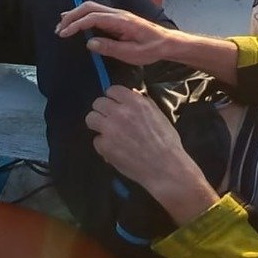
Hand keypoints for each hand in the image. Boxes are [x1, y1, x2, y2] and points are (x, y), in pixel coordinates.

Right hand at [57, 2, 177, 65]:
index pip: (93, 17)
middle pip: (89, 7)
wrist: (167, 42)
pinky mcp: (117, 18)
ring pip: (92, 7)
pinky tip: (77, 22)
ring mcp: (117, 14)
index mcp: (121, 20)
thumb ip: (111, 47)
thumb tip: (90, 43)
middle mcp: (118, 13)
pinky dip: (83, 16)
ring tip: (62, 26)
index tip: (64, 34)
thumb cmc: (152, 48)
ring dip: (76, 15)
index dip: (76, 24)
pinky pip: (96, 12)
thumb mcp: (132, 53)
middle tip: (59, 30)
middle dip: (71, 16)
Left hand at [85, 86, 217, 223]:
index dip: (113, 98)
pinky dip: (104, 145)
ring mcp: (110, 129)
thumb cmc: (166, 142)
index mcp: (135, 102)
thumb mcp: (158, 115)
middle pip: (98, 103)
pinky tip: (115, 150)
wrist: (165, 167)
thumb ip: (142, 103)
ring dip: (98, 124)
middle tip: (109, 119)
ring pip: (91, 118)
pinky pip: (96, 140)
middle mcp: (120, 112)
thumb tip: (132, 95)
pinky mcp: (104, 146)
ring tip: (107, 132)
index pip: (112, 90)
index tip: (114, 104)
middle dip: (103, 110)